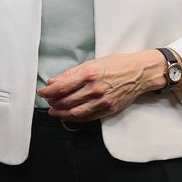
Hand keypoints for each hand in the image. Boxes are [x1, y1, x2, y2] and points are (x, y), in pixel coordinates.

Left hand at [40, 50, 167, 120]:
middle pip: (65, 101)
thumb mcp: (92, 63)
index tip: (42, 93)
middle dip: (53, 103)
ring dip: (60, 113)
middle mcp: (94, 89)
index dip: (48, 92)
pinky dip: (74, 118)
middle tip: (48, 101)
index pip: (61, 87)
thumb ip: (70, 74)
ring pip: (74, 112)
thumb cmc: (116, 65)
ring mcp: (101, 101)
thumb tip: (53, 82)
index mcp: (88, 74)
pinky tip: (67, 116)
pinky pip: (87, 117)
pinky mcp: (108, 109)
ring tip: (54, 111)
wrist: (139, 73)